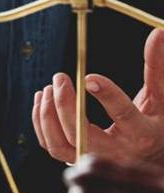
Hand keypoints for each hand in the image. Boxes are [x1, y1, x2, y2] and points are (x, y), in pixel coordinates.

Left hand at [33, 29, 163, 165]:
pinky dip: (41, 124)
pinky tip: (42, 100)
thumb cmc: (157, 123)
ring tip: (47, 88)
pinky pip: (52, 147)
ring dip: (48, 116)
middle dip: (64, 106)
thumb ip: (157, 67)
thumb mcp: (162, 97)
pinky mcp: (77, 159)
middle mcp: (116, 152)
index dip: (107, 95)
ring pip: (60, 146)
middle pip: (81, 135)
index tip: (89, 76)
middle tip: (59, 78)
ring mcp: (94, 159)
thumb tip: (158, 33)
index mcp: (142, 135)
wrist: (151, 158)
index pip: (123, 115)